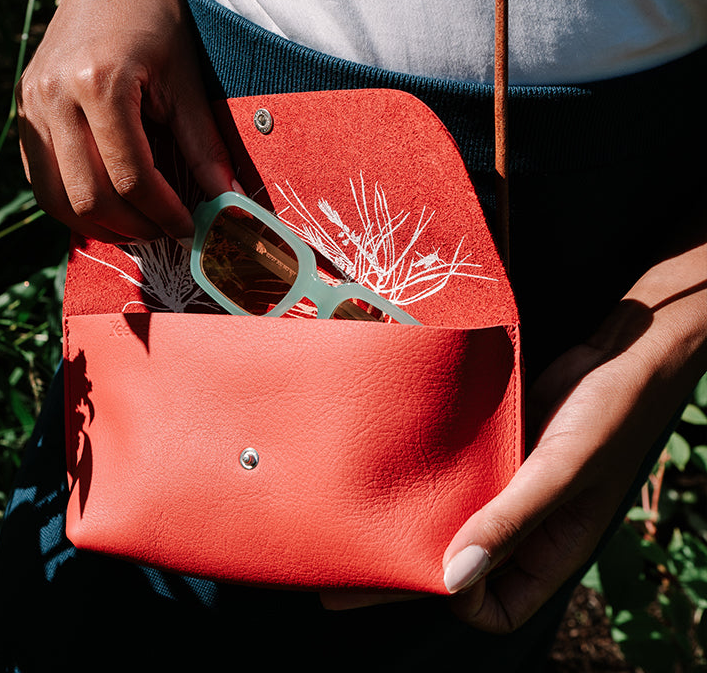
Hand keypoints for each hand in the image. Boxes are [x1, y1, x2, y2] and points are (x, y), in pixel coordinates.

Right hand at [16, 0, 234, 242]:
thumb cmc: (157, 18)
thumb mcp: (189, 80)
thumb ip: (203, 145)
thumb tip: (225, 200)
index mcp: (98, 83)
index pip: (131, 178)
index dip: (165, 213)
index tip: (191, 228)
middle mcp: (54, 96)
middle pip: (89, 197)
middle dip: (135, 227)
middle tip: (167, 231)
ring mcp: (31, 104)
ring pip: (58, 198)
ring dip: (102, 225)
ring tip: (140, 226)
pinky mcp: (23, 110)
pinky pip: (42, 180)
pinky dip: (74, 204)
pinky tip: (109, 206)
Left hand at [322, 238, 706, 627]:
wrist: (617, 354)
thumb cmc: (607, 416)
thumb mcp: (562, 471)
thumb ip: (512, 521)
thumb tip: (452, 579)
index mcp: (550, 550)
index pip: (496, 607)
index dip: (460, 598)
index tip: (427, 569)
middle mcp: (522, 527)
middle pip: (458, 565)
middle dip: (407, 569)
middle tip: (345, 565)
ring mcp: (504, 488)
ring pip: (452, 519)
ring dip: (413, 520)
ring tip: (356, 516)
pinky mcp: (493, 453)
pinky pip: (454, 477)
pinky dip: (426, 479)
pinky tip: (387, 469)